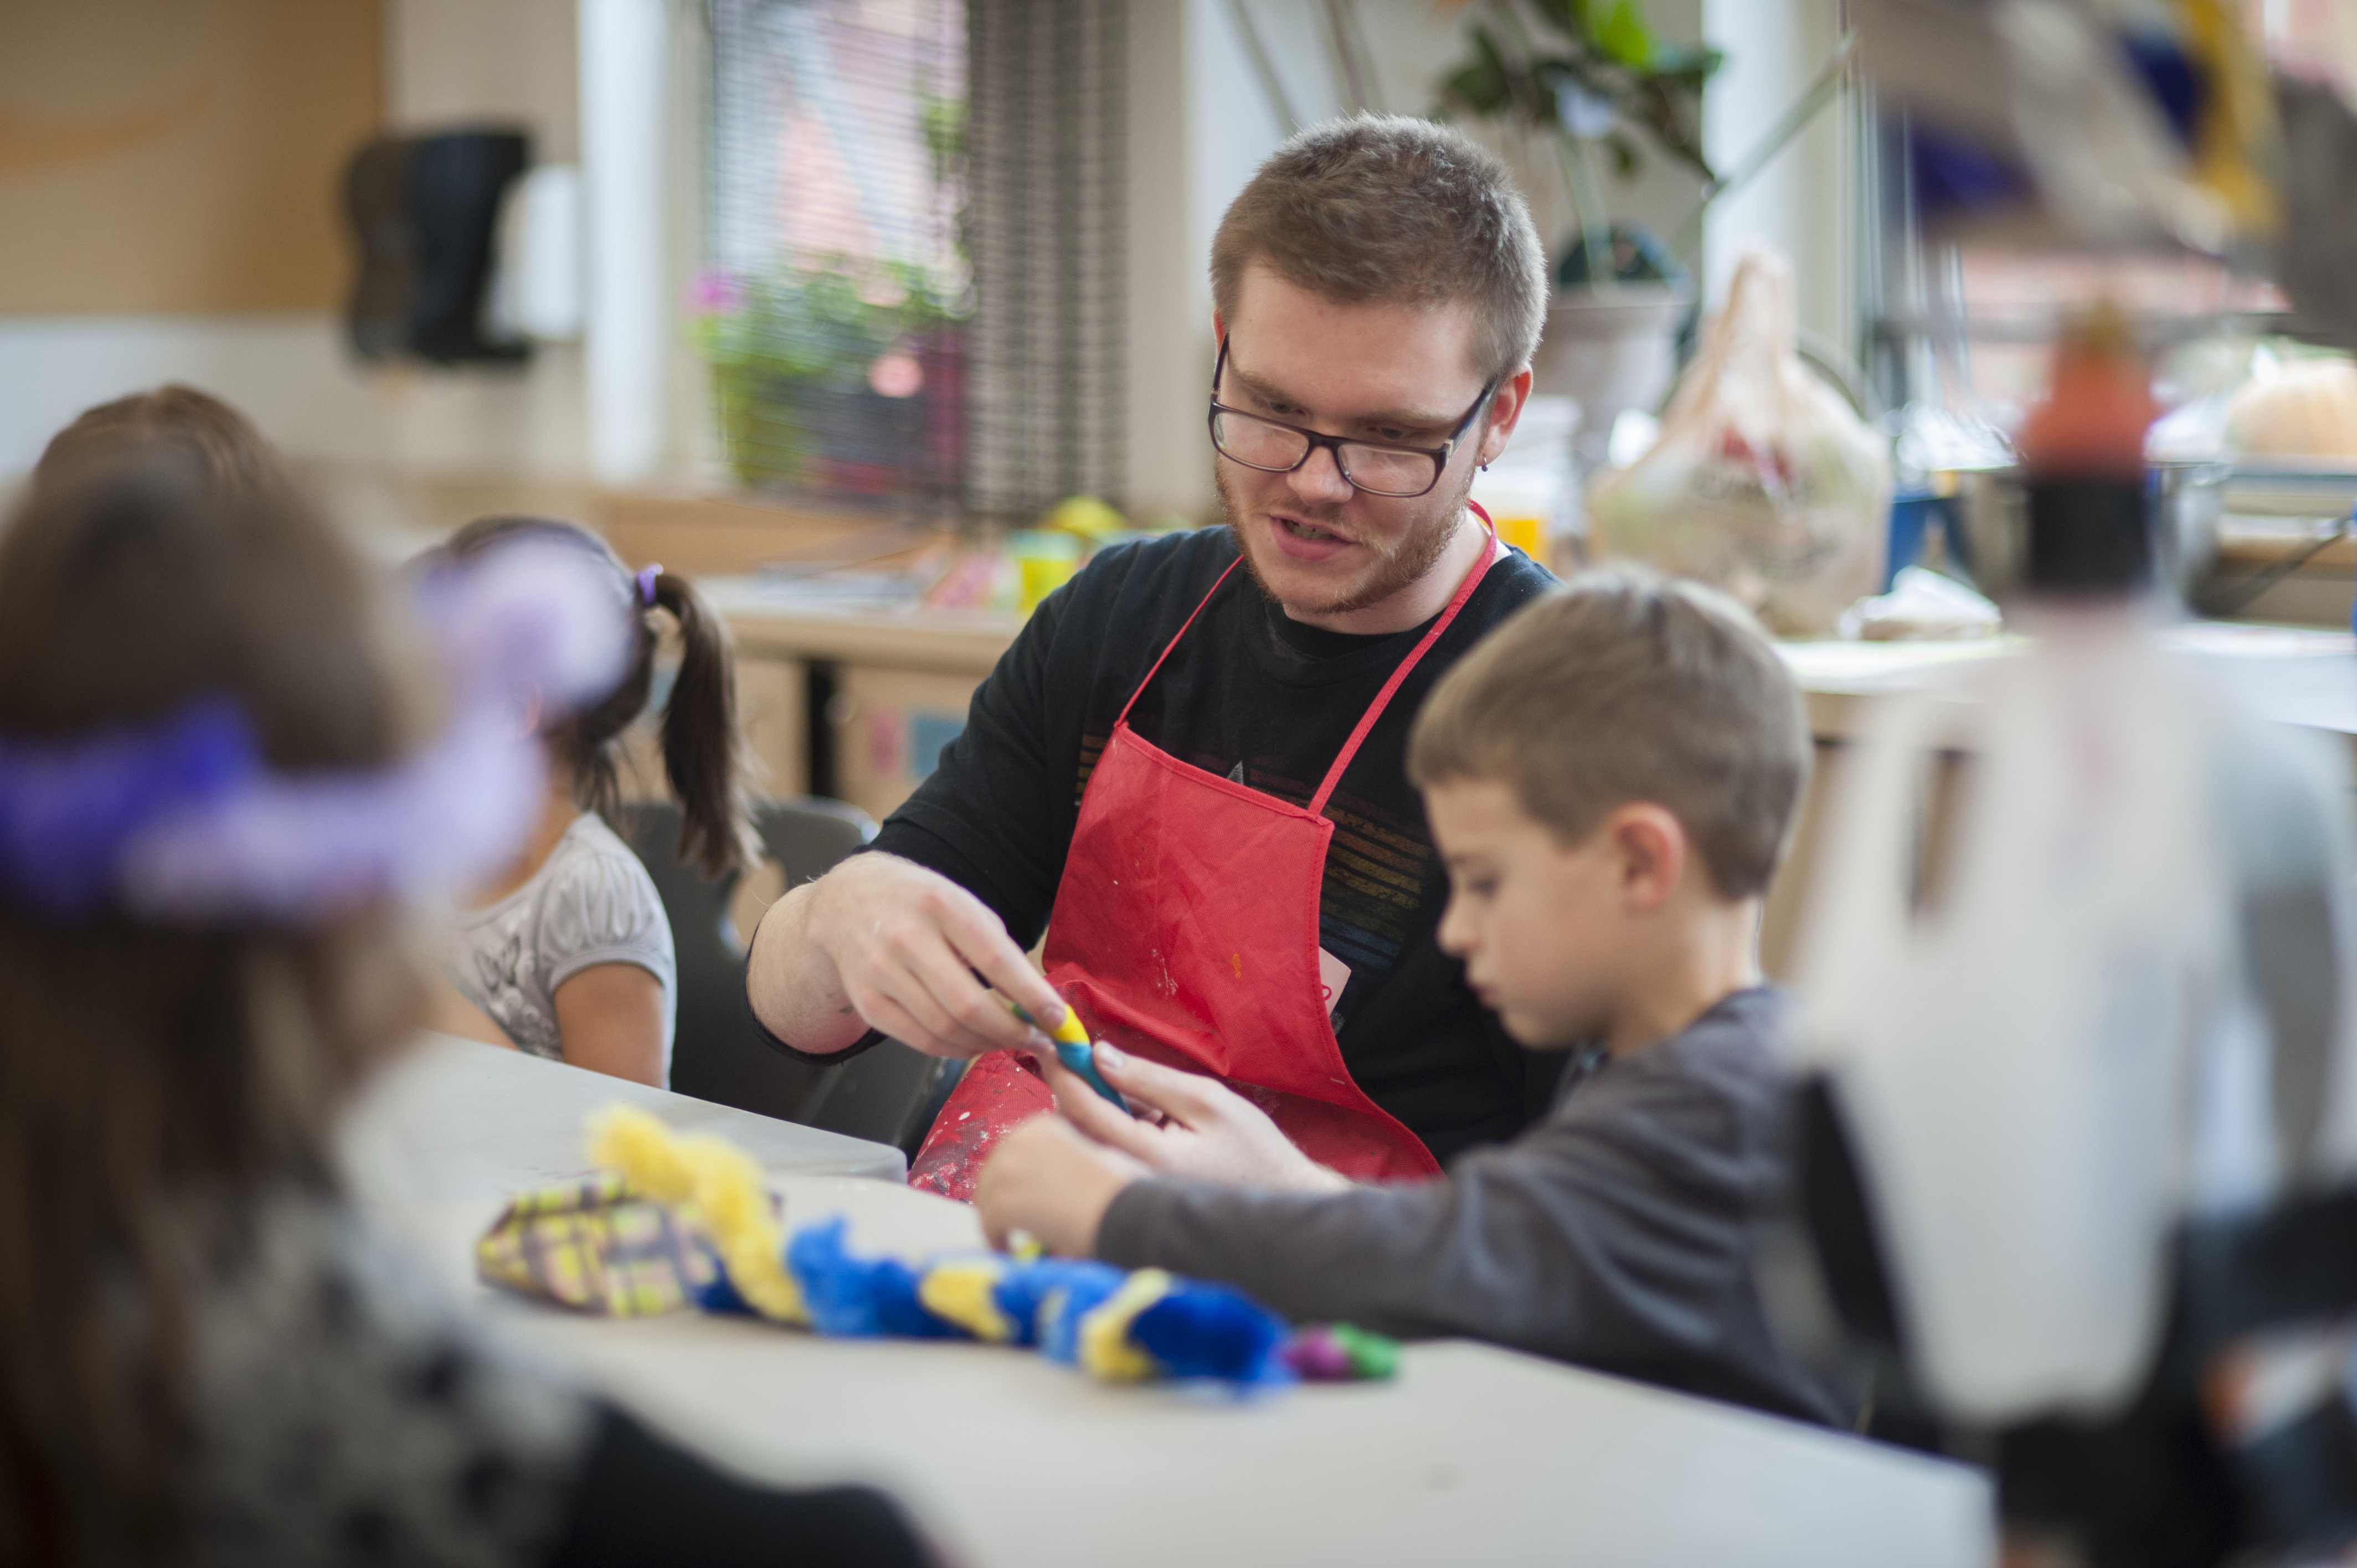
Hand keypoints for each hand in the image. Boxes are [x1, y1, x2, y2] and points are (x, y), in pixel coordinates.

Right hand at [761, 852, 1066, 1059]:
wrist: (846, 903)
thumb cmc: (917, 902)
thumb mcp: (961, 902)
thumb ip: (996, 946)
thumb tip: (1035, 998)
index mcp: (942, 906)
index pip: (997, 961)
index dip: (1032, 997)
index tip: (1059, 1019)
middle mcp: (907, 938)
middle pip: (968, 1005)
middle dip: (1012, 1032)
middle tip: (1037, 1040)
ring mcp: (881, 973)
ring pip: (945, 1029)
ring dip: (987, 1044)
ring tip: (1009, 1041)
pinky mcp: (867, 1002)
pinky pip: (920, 1040)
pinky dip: (955, 1050)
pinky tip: (974, 1043)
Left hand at [974, 1114, 1147, 1255]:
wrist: (1123, 1211)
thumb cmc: (1118, 1186)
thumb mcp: (1090, 1152)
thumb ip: (1062, 1155)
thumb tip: (1048, 1177)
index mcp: (1039, 1126)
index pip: (1011, 1153)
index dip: (1014, 1179)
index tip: (1020, 1197)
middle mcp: (1017, 1141)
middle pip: (993, 1174)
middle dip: (1000, 1199)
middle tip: (1010, 1223)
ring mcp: (1007, 1171)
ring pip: (987, 1199)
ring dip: (996, 1221)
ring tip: (1009, 1240)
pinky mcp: (1003, 1203)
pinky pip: (988, 1224)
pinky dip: (996, 1239)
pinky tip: (1009, 1250)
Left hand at [1036, 1043, 1351, 1193]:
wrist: (1279, 1203)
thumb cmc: (1253, 1151)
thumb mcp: (1206, 1101)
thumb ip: (1150, 1079)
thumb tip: (1100, 1056)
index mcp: (1146, 1156)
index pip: (1084, 1109)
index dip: (1064, 1071)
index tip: (1051, 1044)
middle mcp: (1128, 1181)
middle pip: (1074, 1129)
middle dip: (1072, 1091)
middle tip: (1081, 1060)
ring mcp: (1128, 1194)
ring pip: (1085, 1145)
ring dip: (1089, 1112)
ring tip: (1123, 1095)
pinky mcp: (1132, 1198)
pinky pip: (1101, 1160)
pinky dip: (1105, 1133)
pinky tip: (1136, 1122)